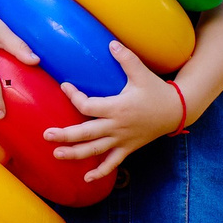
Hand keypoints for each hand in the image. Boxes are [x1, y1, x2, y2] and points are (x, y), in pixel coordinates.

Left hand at [48, 41, 180, 181]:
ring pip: (95, 151)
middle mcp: (117, 126)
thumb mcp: (142, 73)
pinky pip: (112, 163)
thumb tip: (111, 43)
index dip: (74, 97)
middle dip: (65, 135)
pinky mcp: (128, 148)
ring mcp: (122, 140)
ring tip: (57, 155)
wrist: (176, 111)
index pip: (88, 106)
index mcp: (118, 107)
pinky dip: (100, 172)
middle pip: (86, 134)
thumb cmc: (156, 91)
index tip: (64, 86)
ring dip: (75, 154)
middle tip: (46, 135)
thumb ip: (126, 58)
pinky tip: (86, 180)